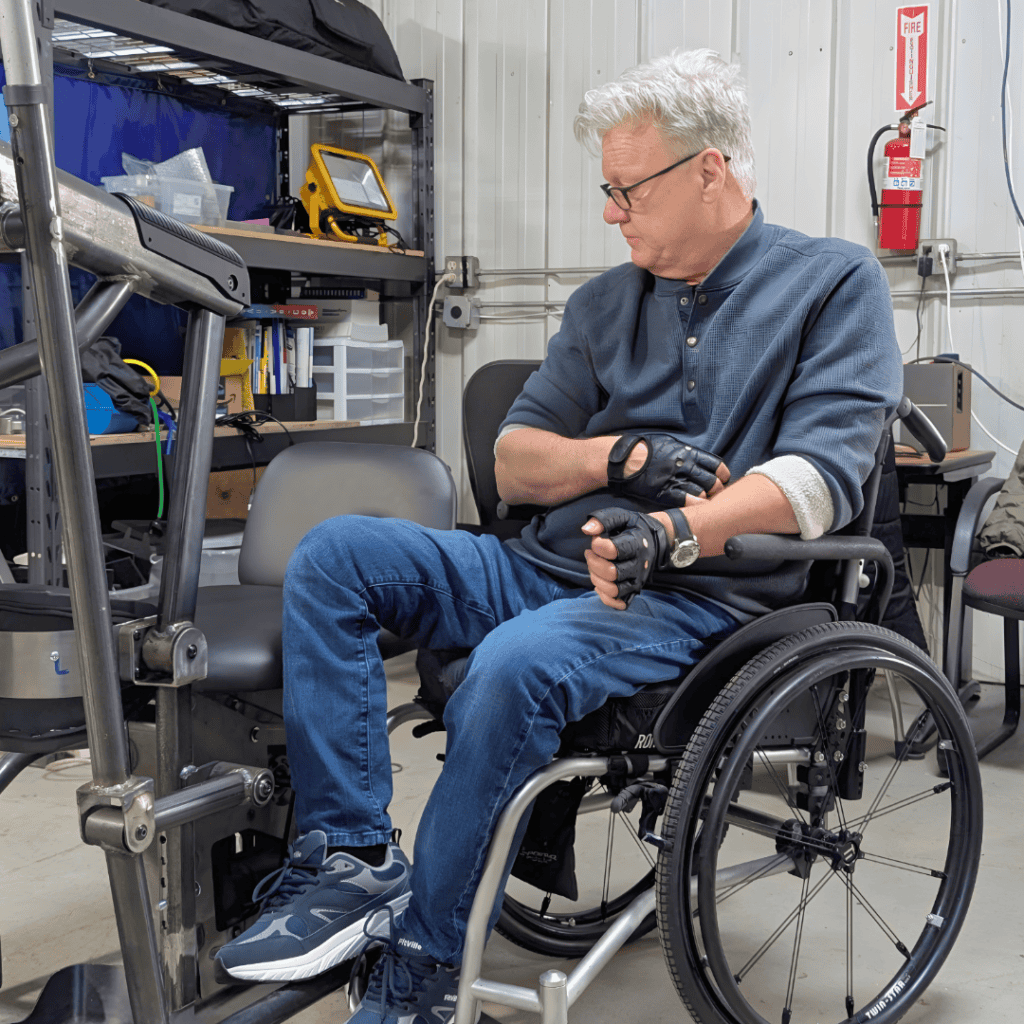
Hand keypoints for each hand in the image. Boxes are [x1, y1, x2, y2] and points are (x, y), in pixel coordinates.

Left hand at [582, 507, 669, 609]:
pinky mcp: (634, 591)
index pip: (613, 550)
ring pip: (614, 590)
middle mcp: (639, 565)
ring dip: (597, 580)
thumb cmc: (632, 528)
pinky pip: (619, 603)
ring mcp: (637, 580)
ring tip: (594, 568)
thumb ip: (602, 520)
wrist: (652, 540)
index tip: (596, 539)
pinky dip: (605, 596)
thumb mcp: (620, 517)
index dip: (597, 545)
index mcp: (636, 544)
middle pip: (611, 573)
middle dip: (593, 563)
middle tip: (590, 554)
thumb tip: (586, 530)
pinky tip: (600, 582)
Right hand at [608, 434, 729, 505]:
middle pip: (712, 481)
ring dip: (706, 499)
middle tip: (715, 494)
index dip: (722, 474)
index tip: (722, 478)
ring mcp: (675, 480)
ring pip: (701, 492)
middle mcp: (685, 466)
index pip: (715, 465)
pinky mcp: (664, 492)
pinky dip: (694, 504)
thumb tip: (696, 457)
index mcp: (688, 453)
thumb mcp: (670, 443)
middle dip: (717, 489)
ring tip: (706, 502)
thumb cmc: (645, 448)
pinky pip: (685, 500)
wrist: (625, 458)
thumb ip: (685, 452)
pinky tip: (697, 507)